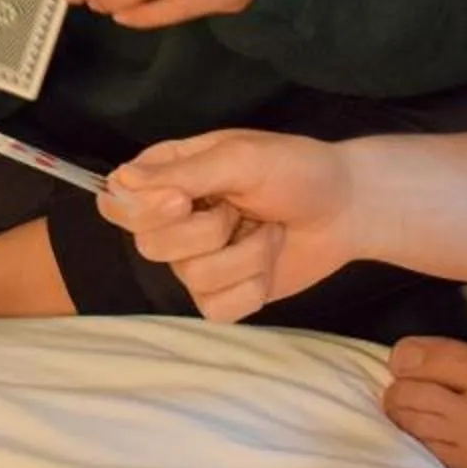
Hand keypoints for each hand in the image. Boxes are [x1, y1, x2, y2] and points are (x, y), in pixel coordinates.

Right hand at [100, 128, 361, 321]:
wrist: (348, 209)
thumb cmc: (299, 170)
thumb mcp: (243, 158)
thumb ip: (183, 173)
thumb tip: (121, 180)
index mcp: (168, 176)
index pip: (117, 202)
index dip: (140, 210)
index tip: (181, 199)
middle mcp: (174, 219)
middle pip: (150, 246)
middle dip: (208, 231)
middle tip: (242, 208)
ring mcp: (197, 260)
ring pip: (191, 278)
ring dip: (245, 255)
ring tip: (269, 230)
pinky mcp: (223, 294)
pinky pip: (216, 309)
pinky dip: (252, 287)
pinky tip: (269, 262)